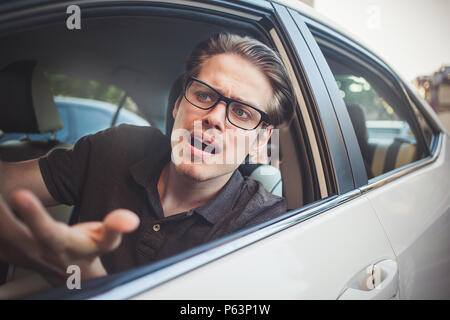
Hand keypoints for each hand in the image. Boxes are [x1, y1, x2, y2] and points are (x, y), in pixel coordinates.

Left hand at [0, 189, 139, 285]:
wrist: (71, 276)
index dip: (33, 214)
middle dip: (0, 209)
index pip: (46, 231)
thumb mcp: (106, 242)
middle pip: (10, 230)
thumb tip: (129, 219)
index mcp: (60, 245)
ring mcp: (17, 252)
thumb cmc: (88, 254)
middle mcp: (35, 251)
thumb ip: (115, 228)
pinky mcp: (7, 250)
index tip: (21, 194)